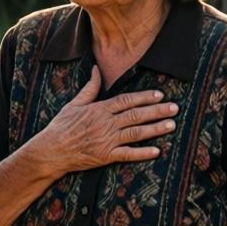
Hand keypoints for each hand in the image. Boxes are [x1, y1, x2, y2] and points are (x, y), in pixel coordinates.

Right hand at [30, 66, 175, 173]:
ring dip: (155, 129)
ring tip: (171, 125)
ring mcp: (107, 140)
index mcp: (99, 109)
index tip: (159, 95)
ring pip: (136, 133)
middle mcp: (105, 123)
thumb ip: (90, 87)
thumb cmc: (62, 126)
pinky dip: (142, 153)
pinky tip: (156, 151)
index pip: (126, 100)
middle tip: (174, 108)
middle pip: (136, 115)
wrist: (52, 150)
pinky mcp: (106, 156)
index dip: (144, 97)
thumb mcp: (74, 103)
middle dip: (156, 111)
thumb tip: (97, 69)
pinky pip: (127, 154)